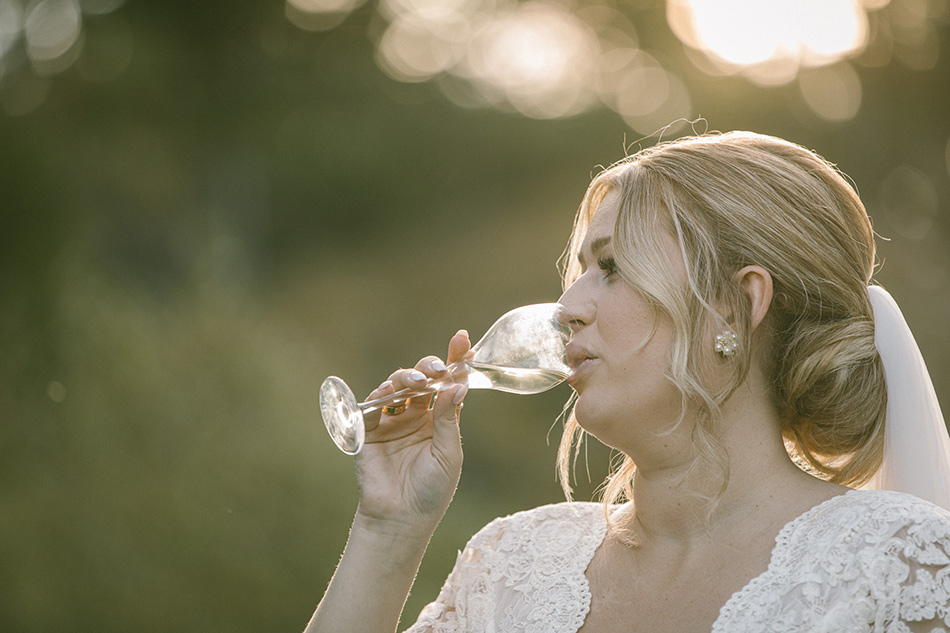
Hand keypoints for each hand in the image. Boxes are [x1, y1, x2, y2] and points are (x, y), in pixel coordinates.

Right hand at [352, 330, 470, 534]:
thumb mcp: (448, 453)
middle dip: (429, 366)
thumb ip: (448, 418)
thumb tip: (458, 384)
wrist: (401, 520)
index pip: (448, 384)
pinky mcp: (368, 432)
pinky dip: (378, 397)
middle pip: (421, 378)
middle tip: (437, 368)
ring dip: (407, 377)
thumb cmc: (431, 491)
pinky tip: (390, 393)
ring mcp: (391, 421)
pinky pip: (370, 407)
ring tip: (418, 380)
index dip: (455, 361)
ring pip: (397, 386)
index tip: (463, 340)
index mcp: (439, 419)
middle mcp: (415, 415)